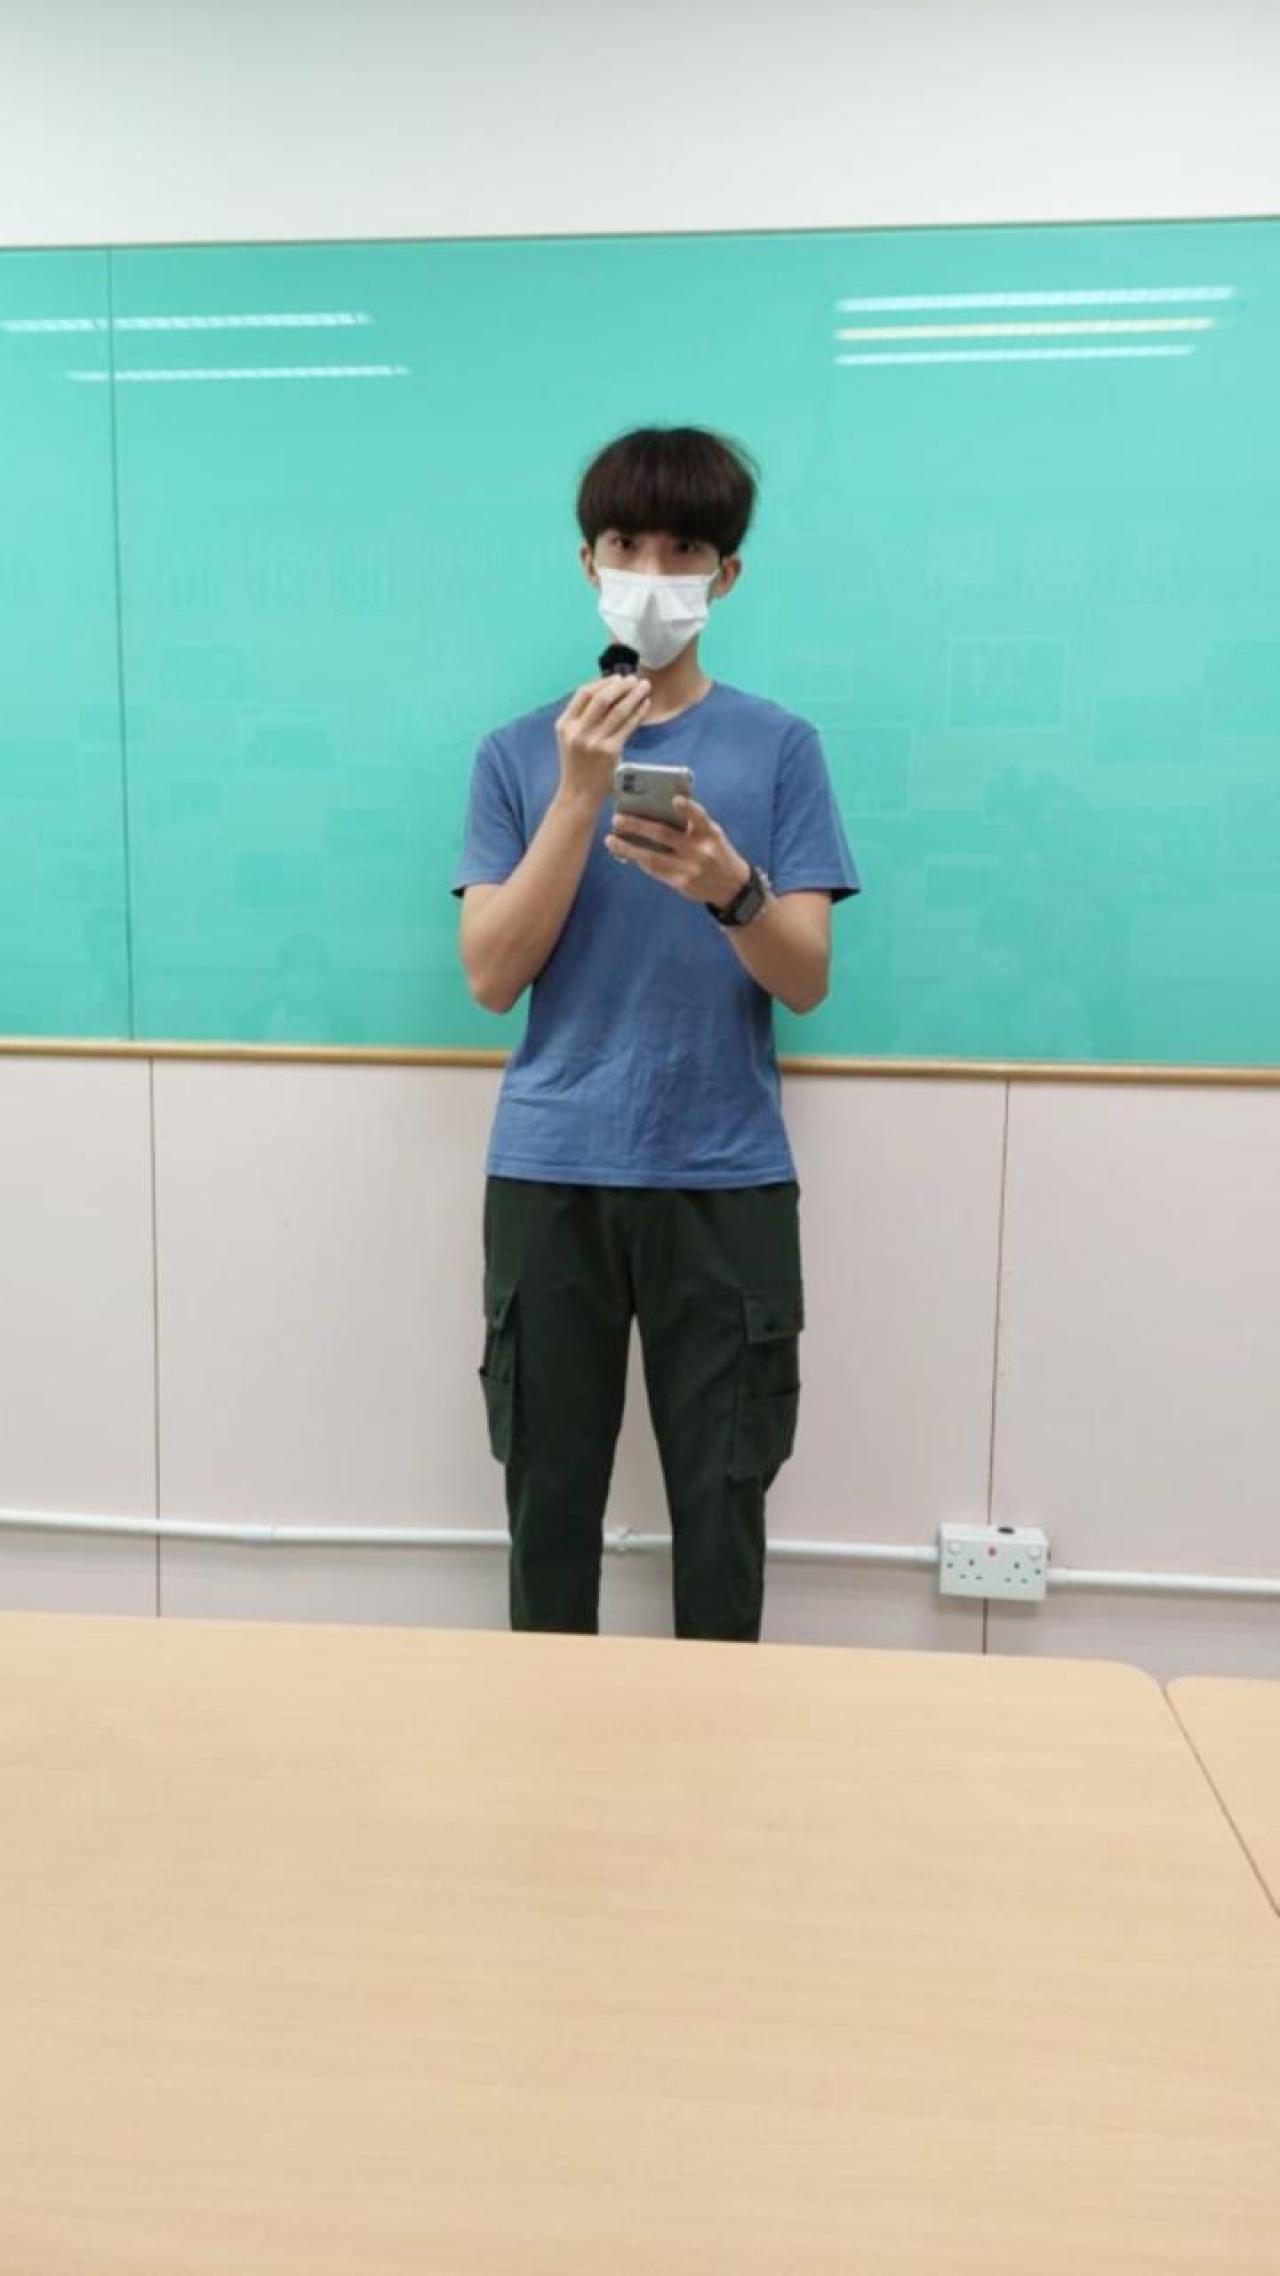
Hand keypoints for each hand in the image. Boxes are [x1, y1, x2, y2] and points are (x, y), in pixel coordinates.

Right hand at [555, 674, 650, 808]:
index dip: (603, 682)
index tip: (618, 677)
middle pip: (602, 697)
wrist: (579, 794)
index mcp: (565, 724)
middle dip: (621, 685)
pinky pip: (628, 725)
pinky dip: (639, 712)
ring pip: (618, 710)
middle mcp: (577, 731)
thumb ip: (583, 717)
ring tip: (645, 687)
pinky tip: (645, 705)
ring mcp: (594, 742)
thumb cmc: (578, 765)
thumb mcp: (570, 738)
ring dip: (634, 695)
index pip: (583, 693)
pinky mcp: (610, 752)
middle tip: (635, 679)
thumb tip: (610, 691)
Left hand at [605, 796, 751, 906]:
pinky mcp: (681, 883)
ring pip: (652, 857)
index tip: (675, 800)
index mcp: (710, 833)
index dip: (688, 808)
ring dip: (628, 848)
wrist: (732, 887)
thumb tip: (652, 812)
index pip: (699, 817)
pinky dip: (639, 859)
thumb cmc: (715, 852)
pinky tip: (626, 852)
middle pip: (664, 835)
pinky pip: (655, 870)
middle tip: (617, 818)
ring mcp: (690, 869)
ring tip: (610, 839)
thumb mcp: (712, 836)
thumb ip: (690, 825)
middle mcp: (700, 851)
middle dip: (638, 825)